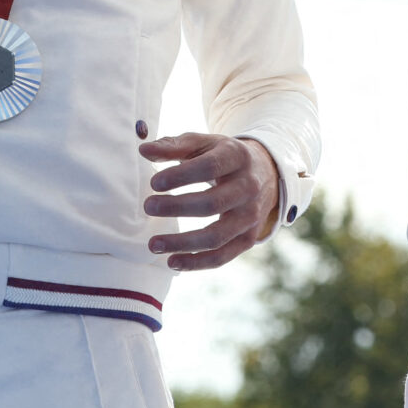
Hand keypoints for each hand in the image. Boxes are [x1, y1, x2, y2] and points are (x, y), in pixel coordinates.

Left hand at [141, 134, 282, 270]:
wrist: (264, 173)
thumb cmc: (221, 156)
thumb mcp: (203, 144)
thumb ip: (173, 146)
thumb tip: (144, 150)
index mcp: (237, 157)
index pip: (210, 167)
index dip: (181, 176)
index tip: (154, 182)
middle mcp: (249, 187)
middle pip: (212, 203)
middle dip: (177, 207)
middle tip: (148, 207)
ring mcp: (251, 216)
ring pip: (217, 236)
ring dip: (182, 243)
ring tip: (153, 244)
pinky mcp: (248, 238)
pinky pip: (222, 256)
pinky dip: (196, 262)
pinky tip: (171, 261)